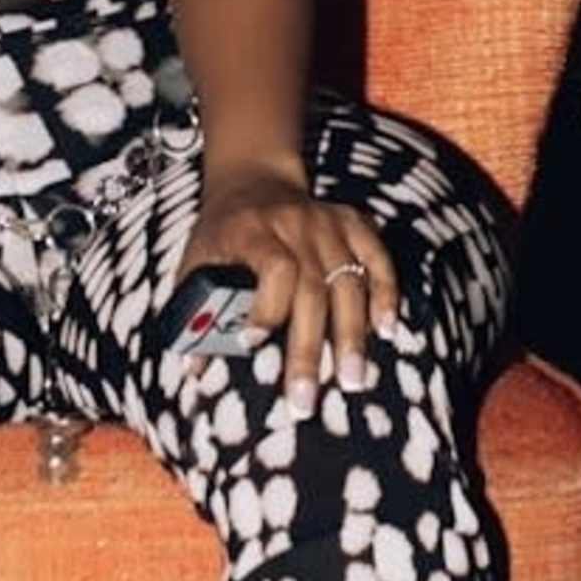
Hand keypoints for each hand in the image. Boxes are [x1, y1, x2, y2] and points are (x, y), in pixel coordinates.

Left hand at [178, 163, 401, 406]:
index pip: (273, 267)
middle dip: (308, 348)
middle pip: (312, 287)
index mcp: (251, 231)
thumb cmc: (222, 234)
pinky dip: (385, 292)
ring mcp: (328, 222)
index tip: (254, 345)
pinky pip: (377, 257)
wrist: (253, 181)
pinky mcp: (352, 222)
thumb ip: (194, 311)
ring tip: (352, 380)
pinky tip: (387, 329)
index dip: (267, 308)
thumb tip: (194, 369)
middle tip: (305, 399)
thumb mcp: (197, 261)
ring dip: (351, 335)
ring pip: (348, 280)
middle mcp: (294, 223)